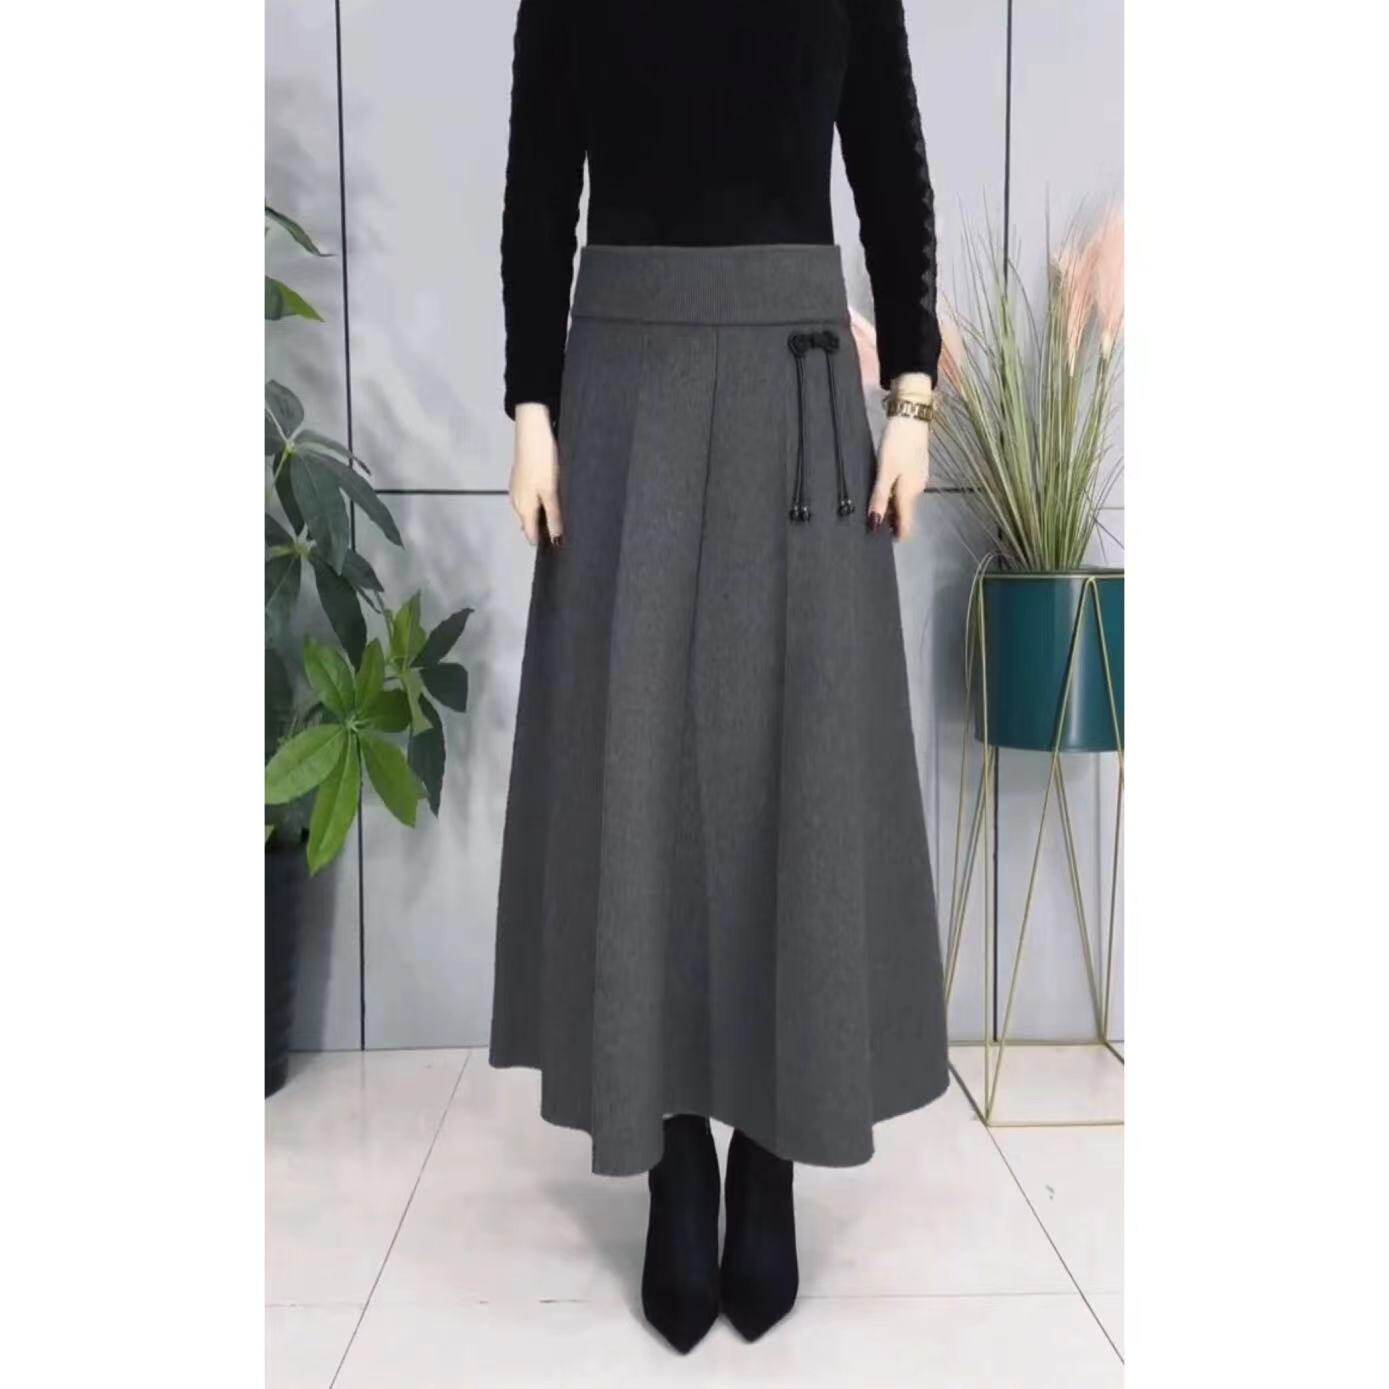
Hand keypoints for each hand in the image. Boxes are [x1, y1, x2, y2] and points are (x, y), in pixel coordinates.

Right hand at [509, 403, 563, 547]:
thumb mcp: (551, 491)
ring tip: (559, 520)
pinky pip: (529, 499)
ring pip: (529, 511)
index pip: (531, 534)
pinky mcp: (521, 478)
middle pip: (529, 524)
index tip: (559, 549)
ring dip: (541, 517)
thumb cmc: (542, 461)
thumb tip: (556, 540)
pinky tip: (549, 500)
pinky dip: (538, 504)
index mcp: (523, 508)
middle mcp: (516, 502)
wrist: (532, 431)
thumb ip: (554, 516)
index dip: (543, 542)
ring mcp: (517, 489)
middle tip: (563, 536)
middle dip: (542, 531)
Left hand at [868, 413, 930, 540]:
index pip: (906, 526)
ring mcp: (918, 479)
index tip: (877, 539)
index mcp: (909, 494)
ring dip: (890, 506)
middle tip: (867, 520)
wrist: (912, 416)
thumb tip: (875, 524)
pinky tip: (882, 486)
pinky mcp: (916, 468)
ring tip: (870, 503)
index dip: (894, 535)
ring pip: (903, 501)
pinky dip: (893, 492)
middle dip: (889, 521)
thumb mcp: (884, 471)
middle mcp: (917, 490)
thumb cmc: (897, 444)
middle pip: (904, 514)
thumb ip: (879, 497)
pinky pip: (904, 489)